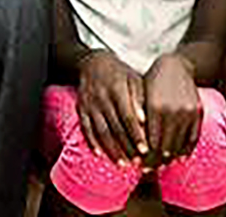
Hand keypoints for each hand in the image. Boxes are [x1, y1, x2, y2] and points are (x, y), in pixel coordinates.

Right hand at [75, 50, 147, 164]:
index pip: (127, 116)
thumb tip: (144, 120)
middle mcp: (101, 98)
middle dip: (126, 147)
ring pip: (100, 131)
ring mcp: (89, 104)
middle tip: (137, 162)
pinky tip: (100, 155)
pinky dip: (92, 143)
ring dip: (111, 150)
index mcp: (116, 89)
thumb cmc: (119, 72)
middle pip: (114, 127)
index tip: (145, 149)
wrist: (93, 62)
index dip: (136, 134)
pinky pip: (86, 128)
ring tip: (122, 164)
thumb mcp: (133, 78)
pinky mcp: (81, 109)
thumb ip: (139, 98)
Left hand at [143, 53, 203, 163]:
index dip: (144, 156)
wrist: (175, 65)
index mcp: (155, 106)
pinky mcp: (198, 113)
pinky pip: (193, 138)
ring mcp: (187, 112)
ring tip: (161, 166)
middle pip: (164, 146)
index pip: (149, 141)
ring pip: (178, 144)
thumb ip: (137, 119)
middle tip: (148, 170)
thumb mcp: (140, 97)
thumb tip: (135, 148)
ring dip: (169, 159)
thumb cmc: (152, 82)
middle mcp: (172, 110)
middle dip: (154, 161)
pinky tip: (179, 158)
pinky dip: (185, 151)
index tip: (138, 165)